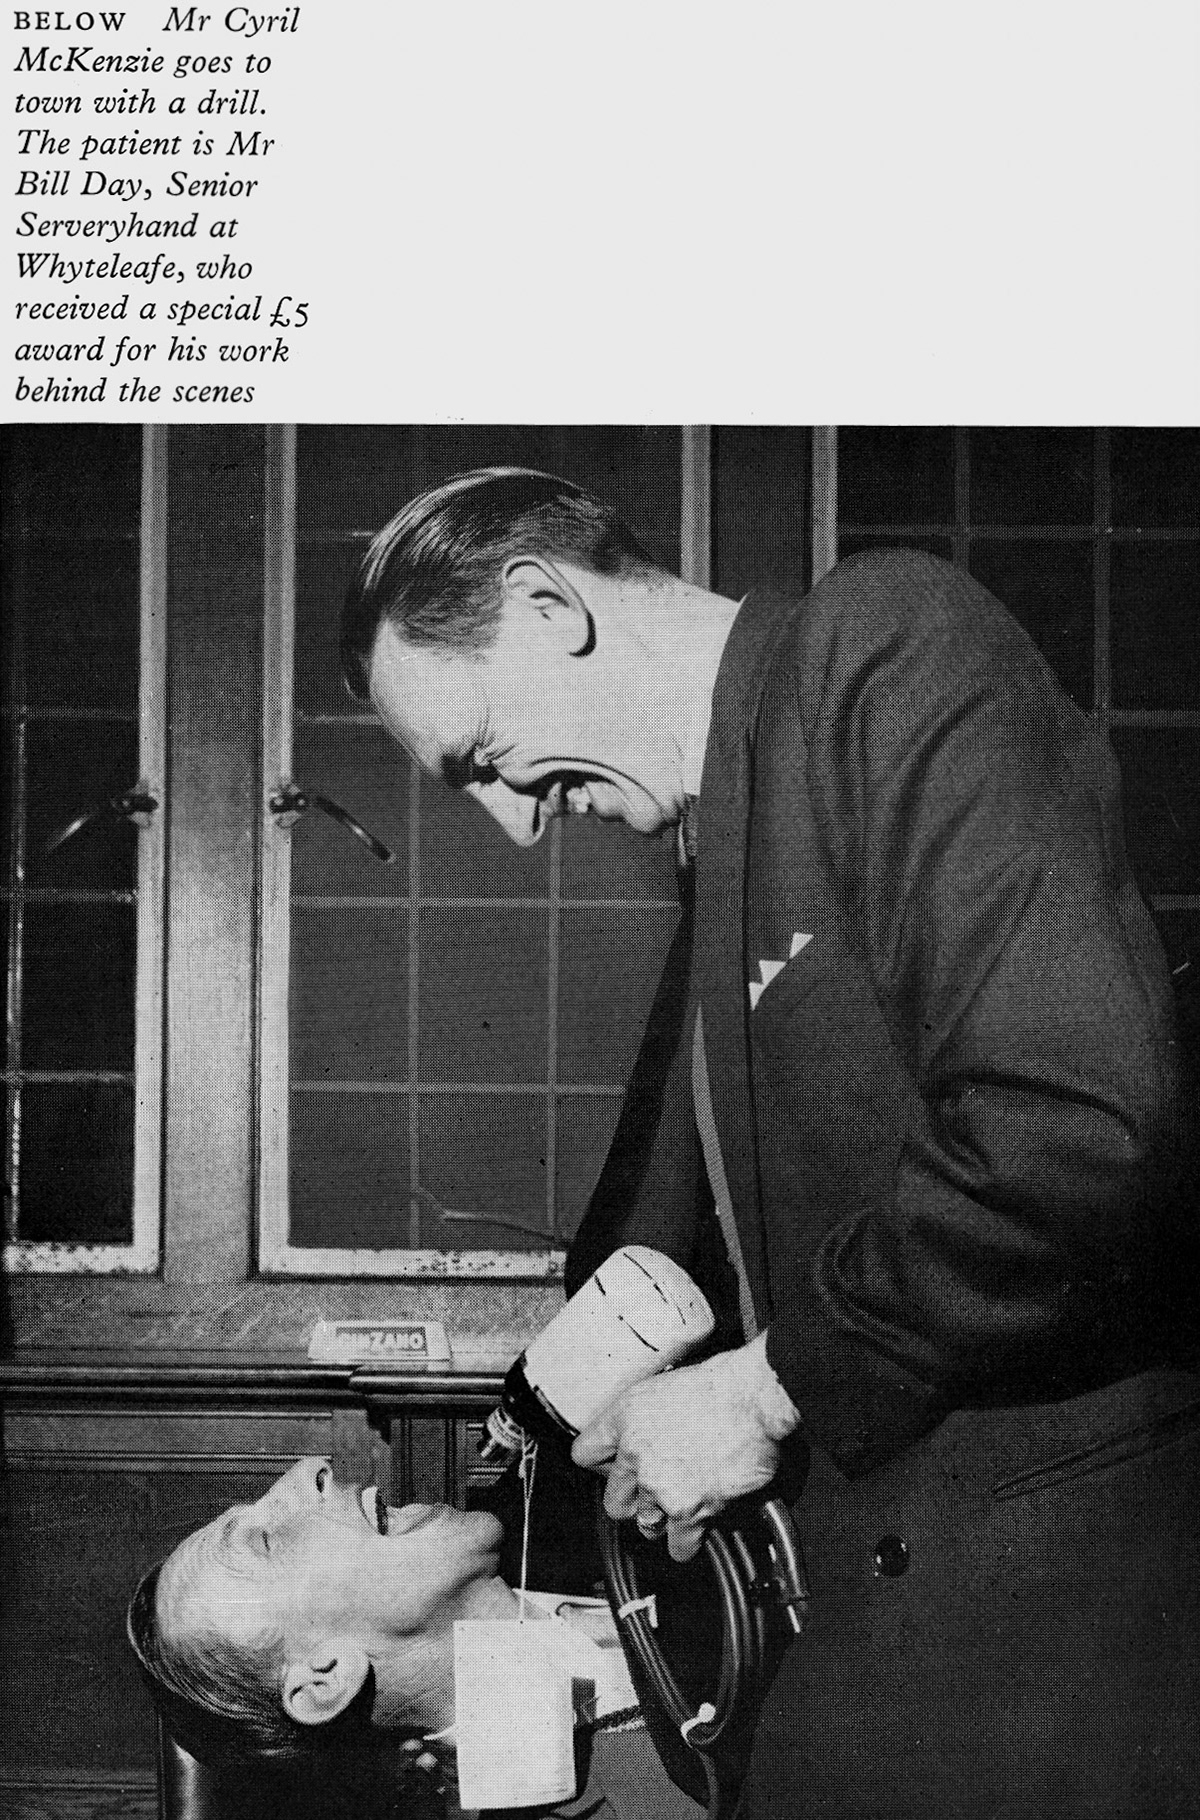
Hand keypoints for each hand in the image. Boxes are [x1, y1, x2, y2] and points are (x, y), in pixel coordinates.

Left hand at [571, 1332, 799, 1560]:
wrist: (752, 1398)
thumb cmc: (720, 1384)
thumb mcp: (666, 1386)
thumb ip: (644, 1417)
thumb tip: (646, 1435)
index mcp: (624, 1417)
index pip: (584, 1454)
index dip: (603, 1465)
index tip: (618, 1468)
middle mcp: (634, 1454)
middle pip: (614, 1502)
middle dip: (634, 1501)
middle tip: (657, 1492)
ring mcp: (659, 1486)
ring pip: (646, 1525)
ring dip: (663, 1520)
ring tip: (684, 1504)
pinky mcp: (688, 1510)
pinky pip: (679, 1546)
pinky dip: (689, 1541)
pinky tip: (700, 1524)